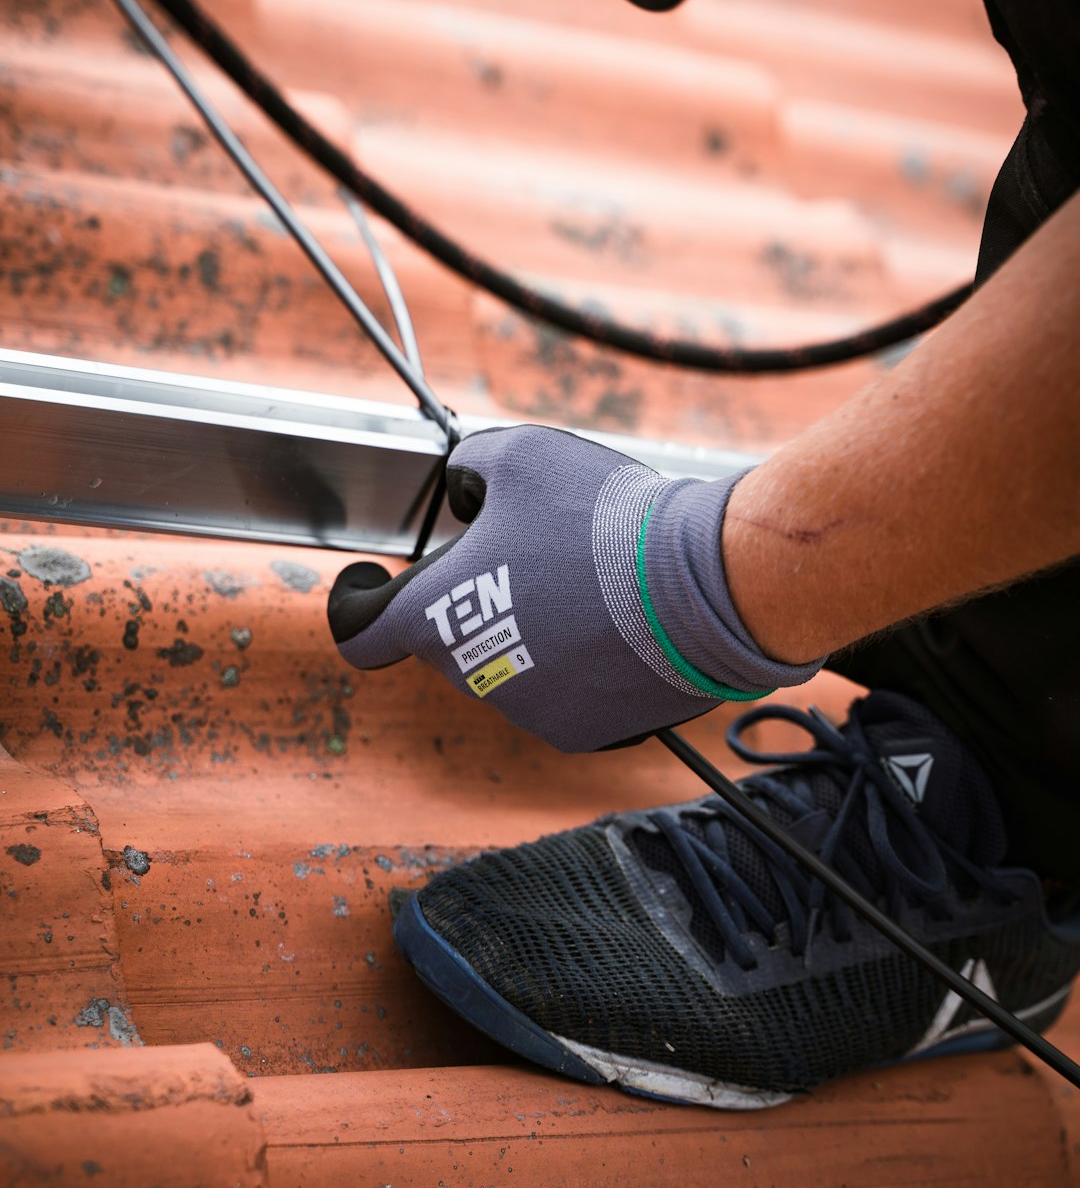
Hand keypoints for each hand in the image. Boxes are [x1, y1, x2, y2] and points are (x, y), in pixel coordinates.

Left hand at [329, 425, 821, 752]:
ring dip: (532, 628)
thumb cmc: (600, 517)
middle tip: (534, 551)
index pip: (360, 633)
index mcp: (434, 616)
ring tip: (589, 583)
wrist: (701, 585)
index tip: (366, 584)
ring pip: (511, 665)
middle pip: (450, 636)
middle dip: (477, 594)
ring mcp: (528, 711)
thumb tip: (465, 488)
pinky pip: (564, 692)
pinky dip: (578, 662)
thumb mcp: (520, 453)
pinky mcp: (583, 733)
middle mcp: (471, 676)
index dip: (356, 603)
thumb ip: (470, 467)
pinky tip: (617, 623)